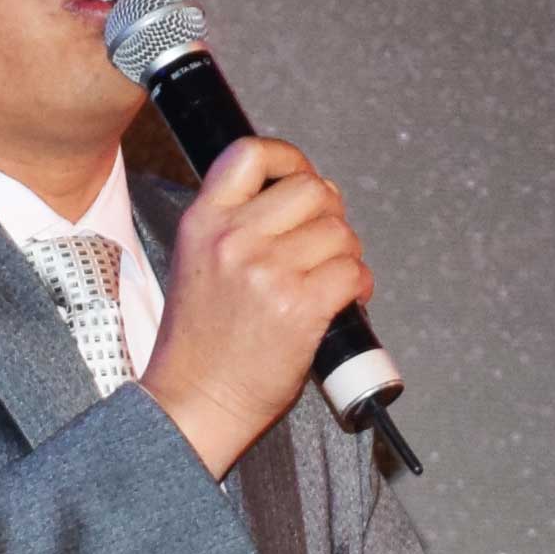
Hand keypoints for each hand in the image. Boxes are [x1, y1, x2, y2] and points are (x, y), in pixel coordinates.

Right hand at [151, 133, 371, 474]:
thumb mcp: (197, 259)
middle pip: (311, 188)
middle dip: (329, 212)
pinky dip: (359, 285)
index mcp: (203, 220)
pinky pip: (353, 271)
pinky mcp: (300, 307)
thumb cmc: (200, 339)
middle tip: (323, 243)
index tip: (301, 179)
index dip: (289, 158)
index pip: (250, 153)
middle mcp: (234, 238)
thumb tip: (310, 192)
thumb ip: (238, 222)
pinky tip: (342, 300)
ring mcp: (268, 271)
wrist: (195, 400)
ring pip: (340, 231)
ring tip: (330, 278)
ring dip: (346, 253)